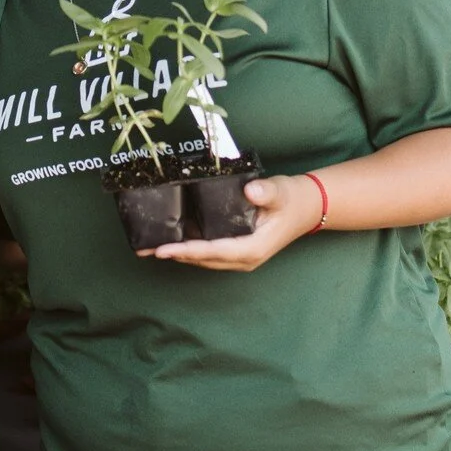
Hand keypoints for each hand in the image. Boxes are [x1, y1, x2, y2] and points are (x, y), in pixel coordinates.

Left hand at [143, 175, 321, 271]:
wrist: (305, 207)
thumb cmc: (291, 199)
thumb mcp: (280, 191)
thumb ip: (266, 191)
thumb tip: (250, 190)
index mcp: (252, 248)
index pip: (213, 251)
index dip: (187, 251)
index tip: (164, 250)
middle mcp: (244, 258)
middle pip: (203, 260)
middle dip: (174, 255)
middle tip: (145, 249)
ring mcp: (240, 257)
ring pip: (204, 259)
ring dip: (179, 254)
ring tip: (150, 248)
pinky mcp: (236, 250)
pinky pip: (209, 253)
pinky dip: (189, 249)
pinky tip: (172, 240)